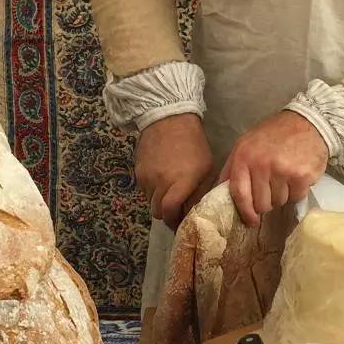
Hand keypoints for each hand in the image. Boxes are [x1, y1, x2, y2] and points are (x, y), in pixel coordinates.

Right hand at [135, 114, 215, 228]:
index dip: (174, 222)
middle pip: (157, 212)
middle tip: (176, 209)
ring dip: (159, 202)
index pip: (169, 213)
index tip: (181, 224)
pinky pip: (144, 190)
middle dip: (167, 214)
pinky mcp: (138, 172)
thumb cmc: (194, 145)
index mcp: (180, 183)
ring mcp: (146, 178)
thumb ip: (199, 194)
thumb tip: (194, 214)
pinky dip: (153, 190)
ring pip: (150, 202)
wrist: (169, 119)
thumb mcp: (205, 169)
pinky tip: (161, 179)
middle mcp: (160, 183)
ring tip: (170, 191)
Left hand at [220, 111, 328, 225]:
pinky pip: (296, 197)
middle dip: (266, 202)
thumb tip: (220, 192)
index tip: (251, 221)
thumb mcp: (246, 144)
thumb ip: (233, 168)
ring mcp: (283, 171)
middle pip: (261, 204)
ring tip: (284, 178)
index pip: (239, 194)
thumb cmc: (274, 134)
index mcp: (244, 157)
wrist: (308, 122)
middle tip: (271, 190)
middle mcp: (262, 165)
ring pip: (279, 202)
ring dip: (281, 196)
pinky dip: (296, 191)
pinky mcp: (302, 176)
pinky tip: (297, 176)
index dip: (245, 212)